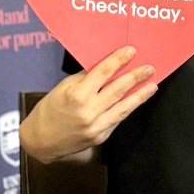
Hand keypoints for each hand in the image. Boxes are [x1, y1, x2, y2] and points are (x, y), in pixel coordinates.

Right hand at [20, 46, 155, 161]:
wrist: (41, 141)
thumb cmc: (50, 110)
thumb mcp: (63, 88)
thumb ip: (85, 78)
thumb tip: (106, 67)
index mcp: (77, 95)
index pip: (102, 73)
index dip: (118, 60)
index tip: (131, 51)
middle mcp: (88, 111)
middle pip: (117, 90)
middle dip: (135, 77)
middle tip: (149, 68)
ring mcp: (96, 126)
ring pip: (123, 108)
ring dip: (140, 95)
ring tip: (152, 85)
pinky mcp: (101, 137)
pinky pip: (117, 119)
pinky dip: (127, 108)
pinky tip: (136, 100)